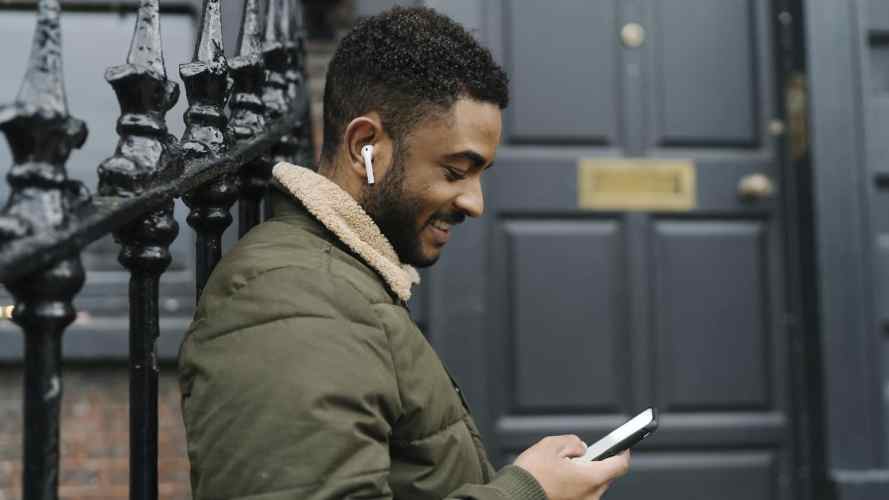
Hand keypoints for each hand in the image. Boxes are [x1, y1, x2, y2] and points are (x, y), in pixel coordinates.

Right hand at [513, 435, 630, 499]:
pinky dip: (577, 485)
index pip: (620, 465)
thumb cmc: (531, 474)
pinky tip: (560, 478)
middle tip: (581, 454)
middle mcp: (590, 496)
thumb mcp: (551, 444)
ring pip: (593, 486)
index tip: (622, 445)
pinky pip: (583, 494)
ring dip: (585, 475)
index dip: (622, 451)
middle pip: (606, 476)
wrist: (514, 495)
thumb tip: (581, 447)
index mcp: (590, 478)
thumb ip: (573, 442)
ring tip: (564, 467)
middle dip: (598, 462)